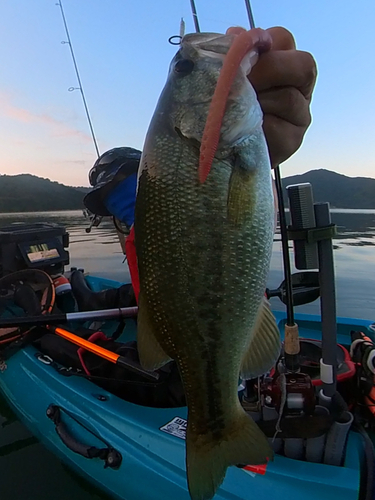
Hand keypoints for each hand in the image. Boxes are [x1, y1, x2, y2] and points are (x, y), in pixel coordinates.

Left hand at [227, 26, 316, 167]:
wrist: (224, 152)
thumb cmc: (227, 112)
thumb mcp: (229, 81)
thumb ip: (234, 57)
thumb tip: (235, 35)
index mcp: (284, 65)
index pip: (283, 39)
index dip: (261, 45)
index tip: (240, 58)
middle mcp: (300, 88)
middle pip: (301, 66)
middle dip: (267, 71)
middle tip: (242, 84)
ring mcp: (301, 115)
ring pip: (287, 98)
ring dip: (257, 103)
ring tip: (235, 112)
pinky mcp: (293, 140)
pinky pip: (276, 128)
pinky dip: (256, 128)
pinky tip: (242, 131)